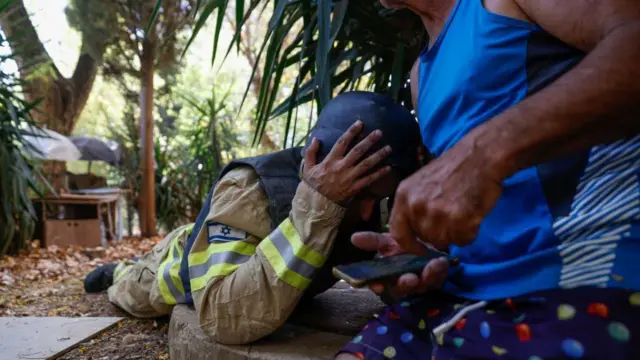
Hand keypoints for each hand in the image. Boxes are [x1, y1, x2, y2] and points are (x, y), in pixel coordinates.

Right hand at [303, 120, 391, 204]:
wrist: (317, 204)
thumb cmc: (313, 185)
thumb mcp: (307, 167)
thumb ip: (310, 152)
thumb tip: (316, 138)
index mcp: (330, 160)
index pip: (342, 142)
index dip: (351, 132)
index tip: (360, 123)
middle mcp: (341, 167)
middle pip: (358, 151)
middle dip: (369, 140)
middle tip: (379, 132)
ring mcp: (349, 178)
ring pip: (366, 164)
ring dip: (378, 155)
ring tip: (388, 148)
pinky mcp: (355, 188)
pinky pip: (369, 180)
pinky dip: (379, 174)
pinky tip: (388, 167)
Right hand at [351, 232, 448, 298]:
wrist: (430, 239)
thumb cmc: (405, 241)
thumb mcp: (388, 240)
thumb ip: (372, 241)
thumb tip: (353, 238)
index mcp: (387, 272)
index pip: (378, 283)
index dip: (376, 285)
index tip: (377, 287)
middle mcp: (401, 280)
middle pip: (400, 288)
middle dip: (405, 285)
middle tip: (410, 279)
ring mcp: (419, 283)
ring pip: (421, 286)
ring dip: (427, 277)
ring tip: (433, 264)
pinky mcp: (435, 281)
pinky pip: (437, 280)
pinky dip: (440, 271)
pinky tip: (442, 262)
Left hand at [389, 138, 503, 250]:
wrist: (480, 156)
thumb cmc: (453, 168)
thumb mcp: (421, 183)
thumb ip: (414, 207)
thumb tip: (417, 233)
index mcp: (404, 196)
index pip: (398, 233)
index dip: (410, 245)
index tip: (421, 248)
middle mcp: (416, 206)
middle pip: (425, 238)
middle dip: (439, 233)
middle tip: (453, 216)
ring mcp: (437, 213)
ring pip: (444, 241)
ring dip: (456, 233)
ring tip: (463, 212)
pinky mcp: (458, 219)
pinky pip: (463, 240)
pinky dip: (470, 232)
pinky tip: (473, 214)